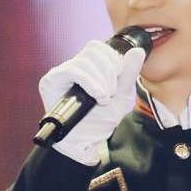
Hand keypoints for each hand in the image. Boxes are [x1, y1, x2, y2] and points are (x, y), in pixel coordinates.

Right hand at [38, 41, 145, 165]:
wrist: (85, 142)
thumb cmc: (100, 121)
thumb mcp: (122, 97)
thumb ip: (130, 74)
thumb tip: (138, 50)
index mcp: (90, 67)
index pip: (100, 47)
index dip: (114, 60)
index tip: (118, 82)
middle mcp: (74, 67)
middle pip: (94, 49)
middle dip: (110, 71)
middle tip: (111, 93)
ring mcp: (62, 73)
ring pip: (85, 59)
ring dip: (101, 80)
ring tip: (103, 99)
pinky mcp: (51, 81)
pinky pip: (73, 70)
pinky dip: (90, 82)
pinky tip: (98, 96)